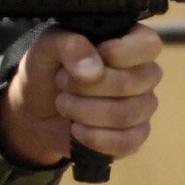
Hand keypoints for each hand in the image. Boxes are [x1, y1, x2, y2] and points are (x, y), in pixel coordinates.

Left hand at [0, 25, 161, 168]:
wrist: (36, 110)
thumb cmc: (48, 69)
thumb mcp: (47, 46)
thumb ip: (68, 45)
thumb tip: (93, 70)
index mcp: (130, 42)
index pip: (148, 45)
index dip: (119, 53)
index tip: (92, 55)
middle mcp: (144, 74)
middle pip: (131, 83)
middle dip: (84, 86)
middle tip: (62, 82)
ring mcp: (142, 107)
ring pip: (126, 114)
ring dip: (83, 111)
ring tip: (64, 103)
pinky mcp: (134, 136)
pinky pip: (126, 142)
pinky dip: (93, 137)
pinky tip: (76, 129)